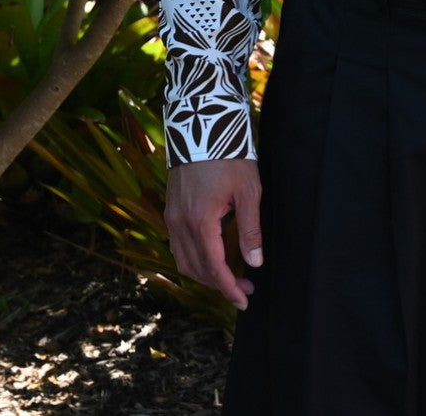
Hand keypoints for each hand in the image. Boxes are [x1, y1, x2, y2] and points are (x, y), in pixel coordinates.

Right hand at [165, 158, 262, 309]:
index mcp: (200, 221)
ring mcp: (172, 217)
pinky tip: (212, 257)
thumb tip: (254, 263)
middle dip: (220, 284)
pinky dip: (194, 259)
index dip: (229, 288)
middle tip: (245, 289)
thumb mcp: (248, 191)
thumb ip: (250, 230)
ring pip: (184, 260)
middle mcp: (180, 224)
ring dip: (206, 274)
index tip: (244, 301)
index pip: (213, 268)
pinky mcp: (170, 209)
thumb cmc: (229, 155)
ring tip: (230, 277)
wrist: (200, 125)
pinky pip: (178, 246)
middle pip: (197, 269)